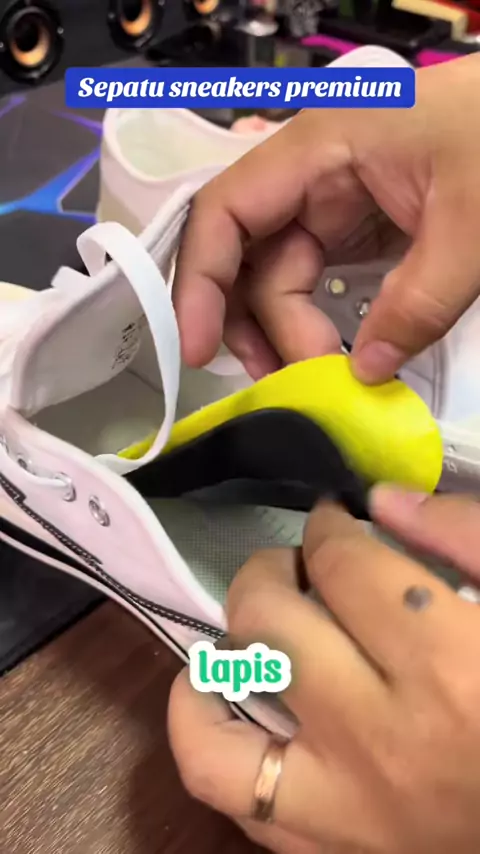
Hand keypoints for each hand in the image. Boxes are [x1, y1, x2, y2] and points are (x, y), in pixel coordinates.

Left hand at [168, 489, 479, 852]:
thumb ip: (468, 537)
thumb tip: (381, 501)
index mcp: (450, 665)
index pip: (342, 565)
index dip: (328, 527)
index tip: (334, 520)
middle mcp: (383, 737)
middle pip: (271, 619)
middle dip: (275, 568)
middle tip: (301, 565)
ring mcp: (346, 805)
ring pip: (226, 706)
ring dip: (227, 644)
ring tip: (256, 622)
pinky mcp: (329, 849)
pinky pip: (227, 791)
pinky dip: (202, 735)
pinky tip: (214, 696)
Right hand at [173, 56, 479, 383]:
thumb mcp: (471, 228)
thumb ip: (419, 304)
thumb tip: (366, 372)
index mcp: (320, 147)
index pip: (226, 212)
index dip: (200, 282)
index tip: (197, 349)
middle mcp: (309, 172)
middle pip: (246, 256)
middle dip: (257, 324)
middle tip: (290, 383)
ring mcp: (330, 199)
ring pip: (275, 274)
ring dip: (283, 331)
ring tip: (309, 379)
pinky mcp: (351, 223)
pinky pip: (311, 277)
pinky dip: (311, 321)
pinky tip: (326, 356)